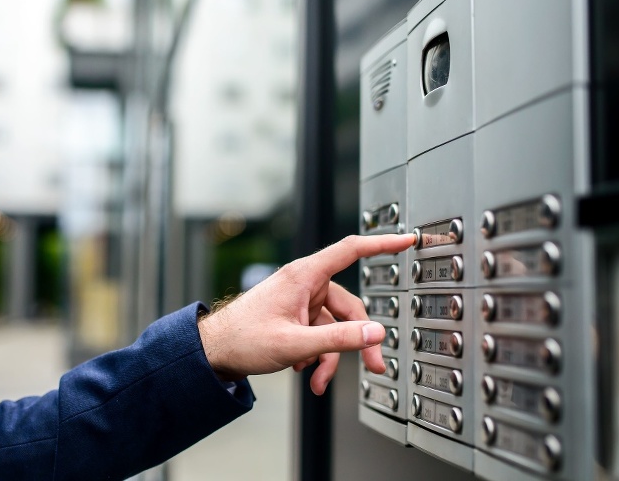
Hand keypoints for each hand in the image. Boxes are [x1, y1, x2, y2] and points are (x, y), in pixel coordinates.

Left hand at [197, 233, 414, 394]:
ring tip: (317, 379)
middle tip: (372, 367)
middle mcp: (304, 285)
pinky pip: (318, 334)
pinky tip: (302, 370)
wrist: (213, 352)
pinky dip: (316, 354)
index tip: (406, 240)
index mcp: (303, 276)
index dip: (381, 244)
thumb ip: (338, 339)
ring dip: (329, 356)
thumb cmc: (242, 338)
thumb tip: (375, 333)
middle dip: (357, 341)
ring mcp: (299, 302)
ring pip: (333, 327)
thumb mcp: (295, 343)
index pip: (350, 250)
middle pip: (348, 307)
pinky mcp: (294, 317)